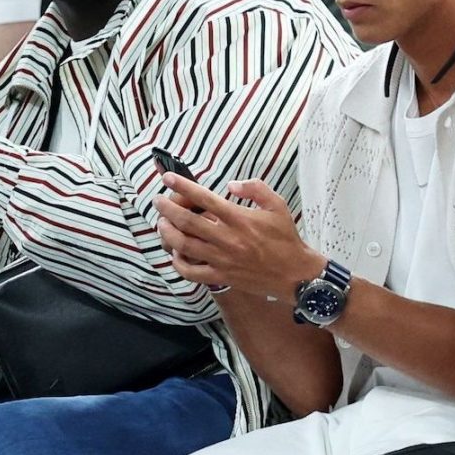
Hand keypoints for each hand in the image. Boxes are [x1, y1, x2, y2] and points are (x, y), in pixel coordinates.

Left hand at [152, 175, 317, 299]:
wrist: (296, 274)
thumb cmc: (286, 238)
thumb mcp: (277, 205)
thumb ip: (255, 188)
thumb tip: (231, 184)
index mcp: (239, 218)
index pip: (204, 199)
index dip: (182, 186)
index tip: (168, 178)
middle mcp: (227, 238)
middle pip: (187, 222)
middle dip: (167, 209)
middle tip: (158, 201)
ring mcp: (222, 259)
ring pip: (184, 246)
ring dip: (168, 233)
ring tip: (162, 224)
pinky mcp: (221, 277)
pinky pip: (191, 272)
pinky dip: (178, 262)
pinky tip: (175, 253)